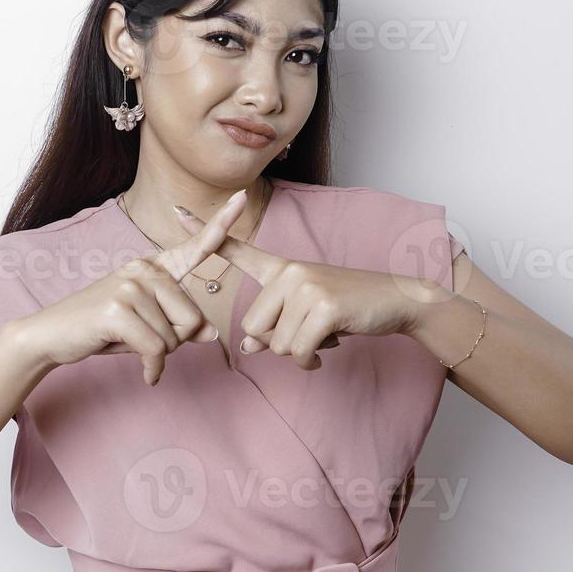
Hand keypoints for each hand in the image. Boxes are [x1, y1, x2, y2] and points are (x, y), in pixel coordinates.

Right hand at [14, 189, 249, 385]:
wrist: (50, 335)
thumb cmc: (101, 330)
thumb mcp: (146, 327)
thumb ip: (179, 326)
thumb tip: (211, 334)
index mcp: (152, 268)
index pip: (193, 248)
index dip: (219, 226)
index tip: (241, 198)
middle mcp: (143, 270)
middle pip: (192, 318)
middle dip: (174, 342)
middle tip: (142, 340)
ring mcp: (130, 287)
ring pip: (174, 338)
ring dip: (158, 355)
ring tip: (130, 345)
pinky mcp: (118, 309)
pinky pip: (157, 350)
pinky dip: (153, 369)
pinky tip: (145, 373)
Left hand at [173, 202, 429, 370]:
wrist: (395, 300)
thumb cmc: (347, 308)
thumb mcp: (304, 315)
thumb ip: (272, 327)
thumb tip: (246, 348)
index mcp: (282, 268)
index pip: (238, 249)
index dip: (206, 234)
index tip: (176, 212)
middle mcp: (289, 272)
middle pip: (253, 327)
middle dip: (278, 342)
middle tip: (308, 331)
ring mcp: (305, 287)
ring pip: (275, 344)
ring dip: (298, 352)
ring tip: (323, 334)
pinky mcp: (322, 307)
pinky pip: (297, 351)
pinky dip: (311, 359)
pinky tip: (329, 346)